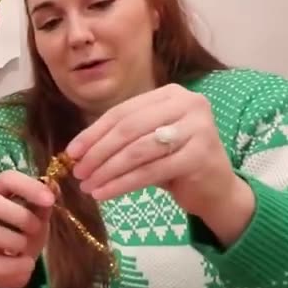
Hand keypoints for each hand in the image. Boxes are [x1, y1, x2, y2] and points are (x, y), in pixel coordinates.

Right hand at [0, 170, 54, 287]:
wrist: (14, 265)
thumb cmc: (24, 233)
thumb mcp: (37, 216)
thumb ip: (43, 203)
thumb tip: (53, 186)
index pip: (6, 179)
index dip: (28, 186)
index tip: (49, 200)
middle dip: (20, 216)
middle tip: (36, 228)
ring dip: (18, 242)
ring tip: (27, 248)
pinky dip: (18, 265)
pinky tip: (26, 264)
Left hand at [66, 84, 253, 241]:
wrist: (216, 188)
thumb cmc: (176, 162)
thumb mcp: (147, 142)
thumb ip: (120, 138)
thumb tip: (76, 150)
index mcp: (171, 94)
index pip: (122, 112)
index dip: (93, 133)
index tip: (71, 152)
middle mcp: (188, 104)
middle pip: (128, 129)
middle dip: (98, 152)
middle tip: (78, 172)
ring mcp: (197, 129)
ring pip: (137, 151)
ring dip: (107, 170)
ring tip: (88, 186)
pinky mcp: (199, 156)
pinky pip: (150, 171)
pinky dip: (122, 184)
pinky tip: (104, 194)